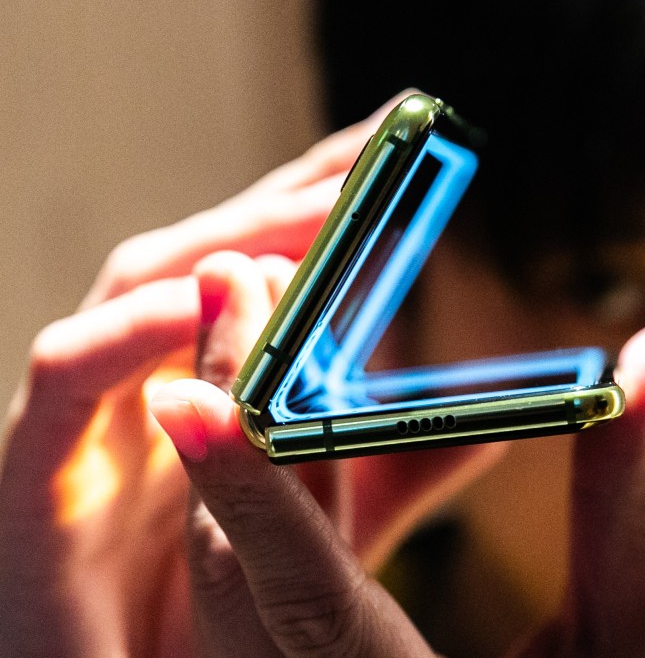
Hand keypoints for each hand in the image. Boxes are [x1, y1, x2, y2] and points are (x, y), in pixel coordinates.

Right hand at [0, 97, 401, 655]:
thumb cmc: (211, 612)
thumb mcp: (327, 524)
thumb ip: (395, 467)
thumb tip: (489, 421)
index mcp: (210, 379)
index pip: (274, 264)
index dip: (335, 200)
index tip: (411, 145)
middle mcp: (150, 377)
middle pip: (214, 253)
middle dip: (294, 196)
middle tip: (383, 146)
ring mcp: (91, 418)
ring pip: (139, 291)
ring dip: (226, 240)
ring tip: (321, 207)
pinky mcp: (36, 477)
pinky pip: (67, 382)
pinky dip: (128, 332)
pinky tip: (198, 301)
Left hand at [152, 248, 644, 657]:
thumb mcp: (631, 643)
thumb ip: (634, 502)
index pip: (302, 593)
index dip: (248, 490)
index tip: (189, 388)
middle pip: (238, 562)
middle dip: (233, 410)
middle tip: (236, 277)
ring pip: (233, 562)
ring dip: (241, 432)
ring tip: (258, 307)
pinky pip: (261, 570)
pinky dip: (271, 478)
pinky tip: (294, 396)